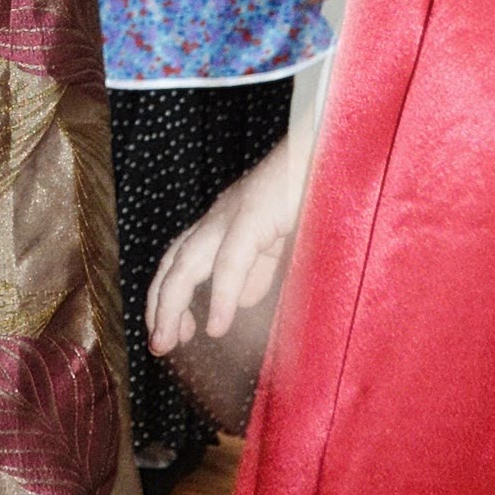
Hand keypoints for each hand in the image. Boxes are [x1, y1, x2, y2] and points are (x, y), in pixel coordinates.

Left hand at [147, 131, 310, 363]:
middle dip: (159, 306)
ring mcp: (233, 213)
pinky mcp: (254, 213)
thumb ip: (257, 271)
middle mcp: (219, 216)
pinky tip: (216, 327)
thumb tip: (240, 302)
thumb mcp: (279, 241)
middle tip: (158, 346)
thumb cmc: (312, 190)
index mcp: (224, 222)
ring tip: (168, 341)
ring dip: (172, 305)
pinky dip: (220, 297)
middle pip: (172, 263)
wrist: (336, 148)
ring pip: (187, 263)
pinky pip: (230, 260)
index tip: (173, 332)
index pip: (180, 261)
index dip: (168, 297)